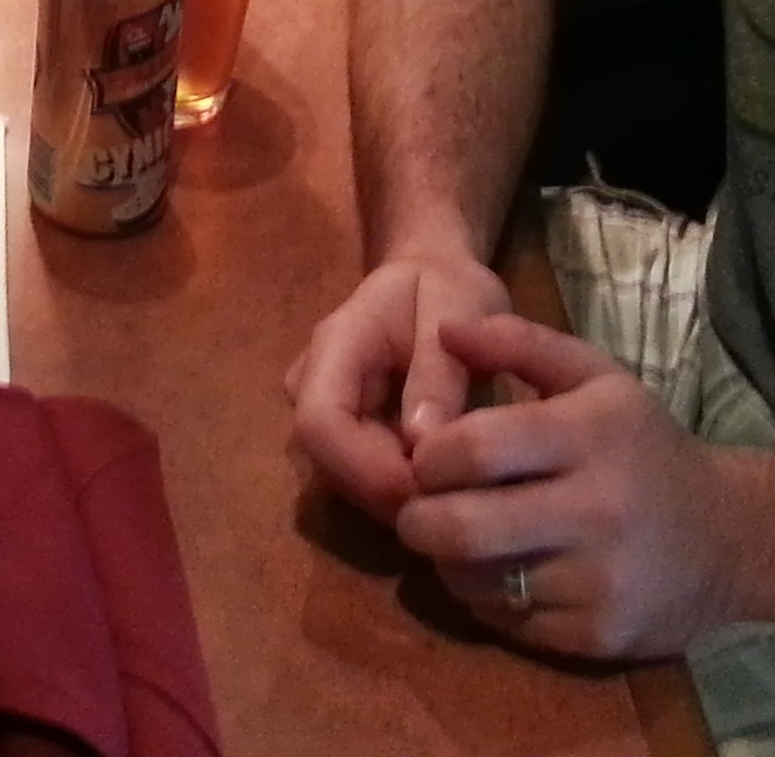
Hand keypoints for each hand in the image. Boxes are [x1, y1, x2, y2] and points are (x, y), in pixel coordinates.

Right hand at [284, 251, 514, 520]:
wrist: (432, 278)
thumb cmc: (447, 289)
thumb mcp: (460, 309)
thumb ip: (440, 370)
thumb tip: (421, 442)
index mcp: (335, 345)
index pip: (320, 423)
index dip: (366, 469)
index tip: (432, 488)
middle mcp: (312, 385)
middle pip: (327, 462)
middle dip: (389, 491)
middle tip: (462, 496)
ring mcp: (321, 413)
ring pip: (342, 480)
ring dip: (396, 495)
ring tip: (459, 484)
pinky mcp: (338, 436)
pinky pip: (359, 479)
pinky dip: (400, 489)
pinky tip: (444, 478)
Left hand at [396, 313, 738, 660]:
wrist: (731, 539)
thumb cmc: (644, 446)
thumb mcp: (595, 377)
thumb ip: (517, 343)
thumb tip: (443, 328)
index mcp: (589, 436)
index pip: (471, 450)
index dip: (428, 457)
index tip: (427, 458)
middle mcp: (596, 512)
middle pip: (460, 529)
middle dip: (418, 519)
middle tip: (419, 509)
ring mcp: (598, 582)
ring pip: (476, 581)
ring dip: (448, 561)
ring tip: (461, 538)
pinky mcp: (598, 636)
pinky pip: (506, 622)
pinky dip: (487, 598)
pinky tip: (503, 572)